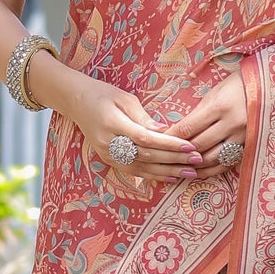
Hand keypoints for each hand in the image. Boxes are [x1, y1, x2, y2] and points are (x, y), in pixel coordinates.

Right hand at [62, 74, 203, 182]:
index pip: (145, 138)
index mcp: (111, 123)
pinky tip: (170, 178)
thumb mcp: (124, 98)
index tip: (190, 146)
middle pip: (146, 155)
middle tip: (198, 160)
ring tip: (190, 173)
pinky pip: (134, 171)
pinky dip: (153, 176)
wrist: (76, 103)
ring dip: (167, 172)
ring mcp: (107, 154)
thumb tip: (164, 131)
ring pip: (141, 167)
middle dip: (174, 159)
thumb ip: (143, 116)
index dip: (168, 145)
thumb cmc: (103, 95)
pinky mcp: (109, 160)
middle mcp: (108, 143)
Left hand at [166, 69, 247, 169]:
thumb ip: (196, 115)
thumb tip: (175, 132)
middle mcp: (231, 124)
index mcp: (220, 106)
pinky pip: (225, 164)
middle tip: (164, 156)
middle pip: (198, 145)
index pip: (188, 127)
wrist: (266, 89)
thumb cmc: (235, 87)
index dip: (170, 137)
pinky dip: (209, 171)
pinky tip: (196, 172)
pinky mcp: (247, 147)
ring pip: (211, 158)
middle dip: (178, 152)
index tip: (158, 141)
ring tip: (178, 166)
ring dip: (192, 165)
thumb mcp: (213, 94)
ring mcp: (241, 137)